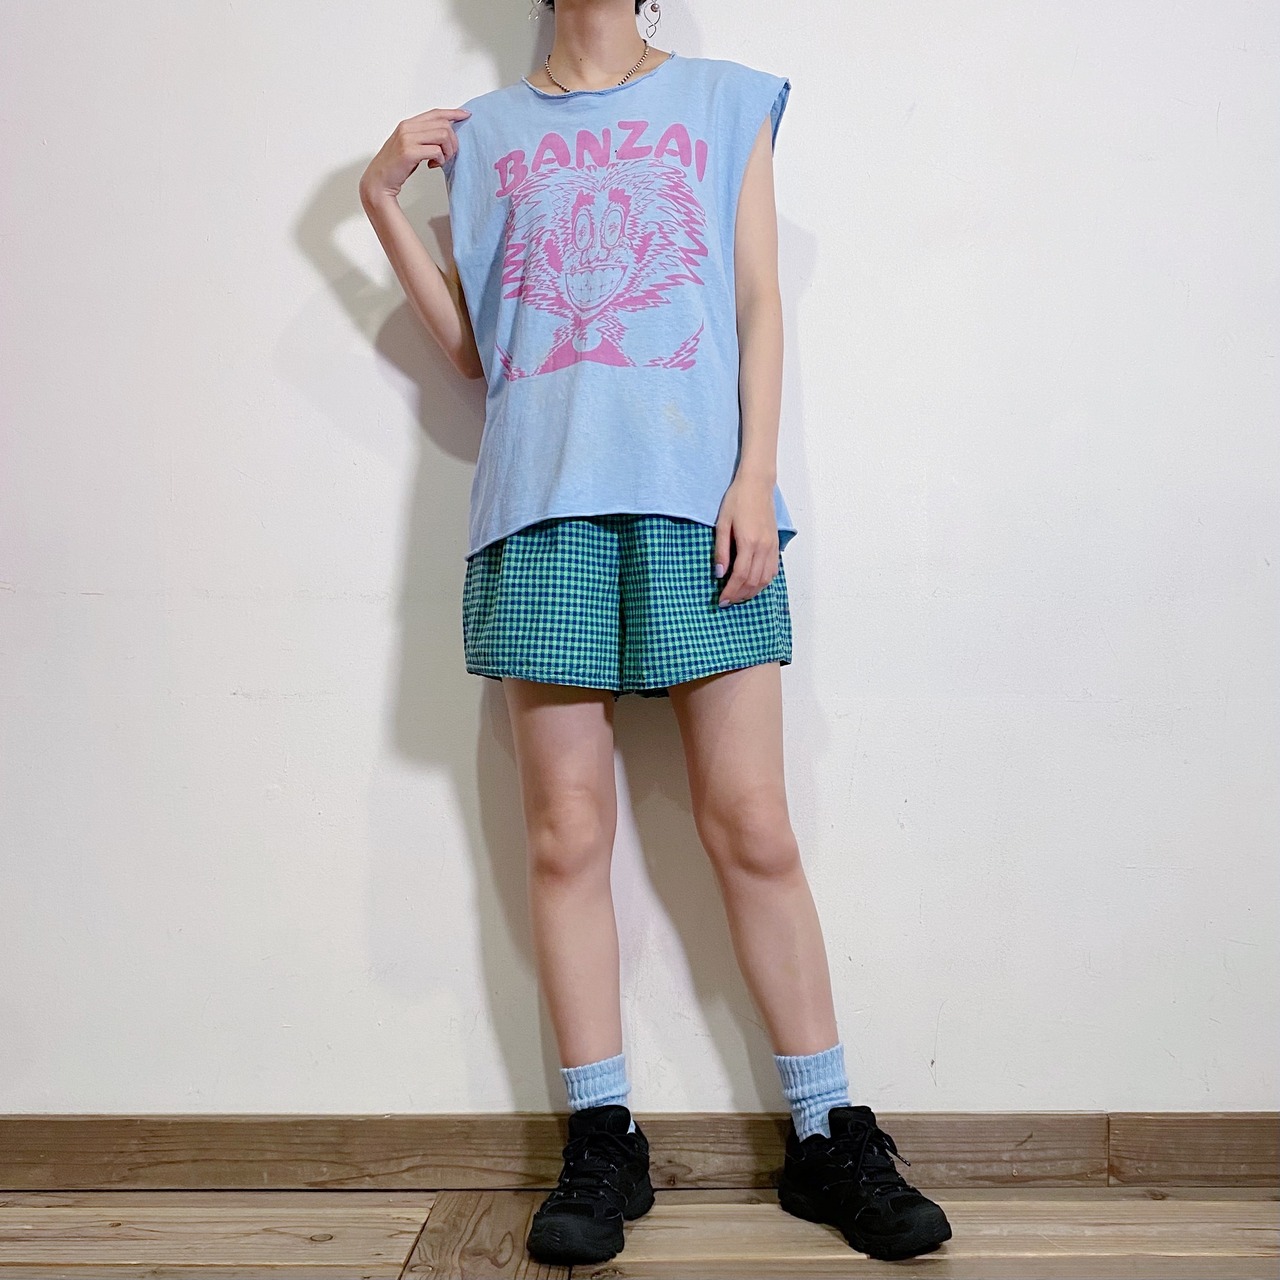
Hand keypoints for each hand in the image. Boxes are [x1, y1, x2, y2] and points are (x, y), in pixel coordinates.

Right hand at [359, 107, 470, 206]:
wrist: (378, 180)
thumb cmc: (396, 166)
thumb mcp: (410, 145)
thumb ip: (424, 137)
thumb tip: (445, 135)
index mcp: (408, 124)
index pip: (436, 113)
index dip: (453, 113)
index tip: (466, 115)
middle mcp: (407, 127)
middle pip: (443, 124)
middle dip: (452, 141)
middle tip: (448, 155)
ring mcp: (407, 138)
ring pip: (443, 135)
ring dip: (448, 151)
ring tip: (441, 161)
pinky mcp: (408, 152)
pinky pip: (436, 150)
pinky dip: (440, 159)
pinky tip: (433, 165)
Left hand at [713, 474, 778, 605]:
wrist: (757, 485)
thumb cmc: (737, 500)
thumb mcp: (722, 524)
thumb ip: (721, 550)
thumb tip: (718, 573)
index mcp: (748, 542)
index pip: (740, 576)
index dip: (730, 591)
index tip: (721, 601)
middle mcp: (763, 547)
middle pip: (753, 581)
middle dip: (739, 595)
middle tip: (728, 602)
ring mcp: (772, 546)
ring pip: (765, 579)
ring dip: (752, 592)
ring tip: (739, 596)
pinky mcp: (775, 544)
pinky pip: (772, 570)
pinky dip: (763, 582)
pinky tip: (753, 584)